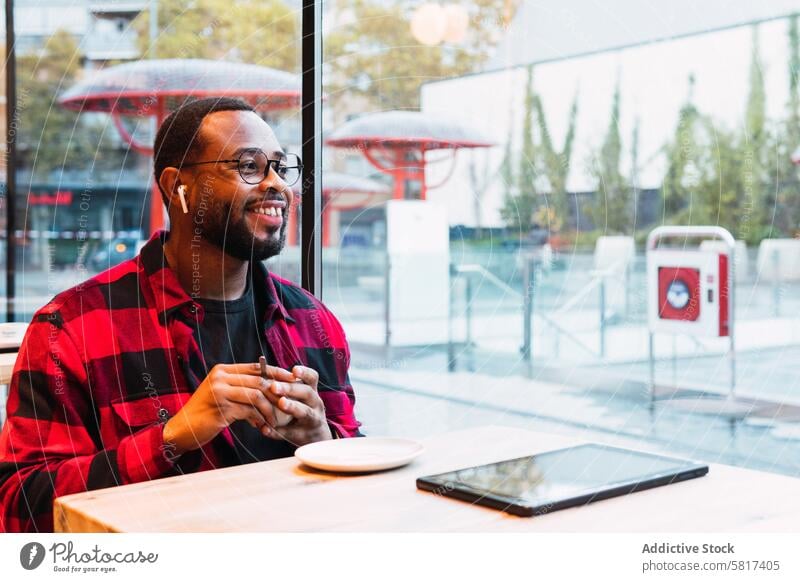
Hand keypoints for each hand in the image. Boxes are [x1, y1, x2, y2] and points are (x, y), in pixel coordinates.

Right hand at [162, 362, 295, 455]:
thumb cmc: (205, 413)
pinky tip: (262, 426)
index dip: (276, 372)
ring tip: (274, 420)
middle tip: (289, 403)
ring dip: (268, 409)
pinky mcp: (221, 407)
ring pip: (256, 395)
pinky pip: (248, 410)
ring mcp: (220, 391)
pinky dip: (258, 419)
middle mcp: (220, 377)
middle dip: (277, 392)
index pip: (256, 366)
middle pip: (258, 380)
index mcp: (222, 370)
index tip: (293, 379)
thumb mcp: (222, 394)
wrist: (182, 429)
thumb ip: (241, 387)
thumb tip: (270, 386)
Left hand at [263, 365, 332, 446]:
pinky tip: (265, 429)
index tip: (294, 369)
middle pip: (307, 393)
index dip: (304, 373)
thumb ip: (285, 387)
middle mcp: (315, 403)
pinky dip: (276, 432)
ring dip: (292, 406)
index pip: (312, 378)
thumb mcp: (300, 397)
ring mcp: (313, 420)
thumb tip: (261, 374)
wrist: (316, 436)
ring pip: (305, 412)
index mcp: (311, 391)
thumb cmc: (302, 409)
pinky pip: (290, 433)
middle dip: (291, 388)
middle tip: (274, 386)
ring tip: (281, 403)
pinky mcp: (304, 435)